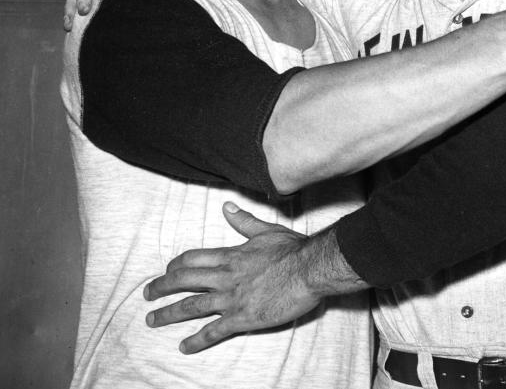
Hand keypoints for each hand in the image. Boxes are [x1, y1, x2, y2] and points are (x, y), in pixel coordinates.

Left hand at [144, 203, 326, 353]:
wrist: (310, 270)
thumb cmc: (294, 249)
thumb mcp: (267, 230)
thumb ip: (244, 221)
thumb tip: (227, 207)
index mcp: (231, 255)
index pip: (193, 259)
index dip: (176, 265)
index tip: (167, 271)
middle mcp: (225, 276)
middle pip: (184, 280)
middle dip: (161, 288)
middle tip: (147, 294)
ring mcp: (231, 298)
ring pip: (191, 306)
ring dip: (168, 314)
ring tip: (152, 320)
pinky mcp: (242, 318)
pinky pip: (214, 330)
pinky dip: (197, 340)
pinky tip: (184, 346)